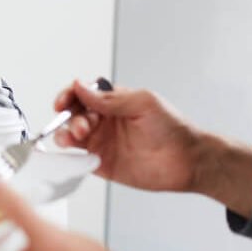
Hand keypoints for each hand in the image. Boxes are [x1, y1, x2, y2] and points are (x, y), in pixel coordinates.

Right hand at [51, 79, 203, 192]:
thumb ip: (109, 98)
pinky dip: (70, 157)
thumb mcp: (142, 103)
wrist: (188, 160)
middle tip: (83, 126)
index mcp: (111, 101)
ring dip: (65, 135)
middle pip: (72, 115)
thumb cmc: (172, 127)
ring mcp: (101, 142)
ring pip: (71, 136)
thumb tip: (80, 86)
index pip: (81, 94)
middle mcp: (103, 120)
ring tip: (71, 139)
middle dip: (70, 118)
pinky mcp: (102, 164)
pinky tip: (74, 155)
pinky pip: (78, 159)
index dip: (68, 96)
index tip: (63, 102)